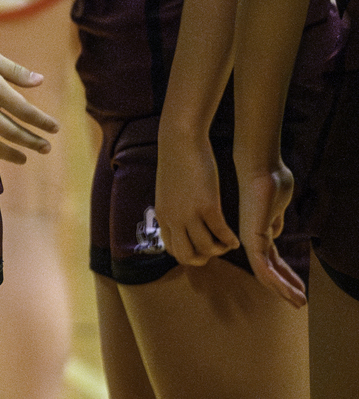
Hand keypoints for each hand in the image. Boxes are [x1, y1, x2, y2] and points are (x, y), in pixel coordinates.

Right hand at [0, 48, 57, 164]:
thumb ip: (13, 70)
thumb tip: (40, 82)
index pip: (21, 107)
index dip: (39, 119)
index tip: (55, 128)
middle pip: (10, 127)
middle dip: (30, 139)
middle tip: (47, 147)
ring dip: (13, 150)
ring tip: (27, 157)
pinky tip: (3, 155)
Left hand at [155, 125, 237, 265]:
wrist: (180, 141)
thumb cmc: (176, 161)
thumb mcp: (168, 190)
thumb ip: (173, 207)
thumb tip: (182, 220)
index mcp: (163, 215)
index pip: (172, 249)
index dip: (188, 254)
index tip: (200, 249)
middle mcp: (173, 218)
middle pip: (187, 256)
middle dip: (203, 258)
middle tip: (215, 249)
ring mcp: (189, 214)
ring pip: (206, 248)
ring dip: (220, 249)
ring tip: (227, 242)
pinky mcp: (207, 206)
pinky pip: (222, 234)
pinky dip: (231, 240)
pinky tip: (235, 239)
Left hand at [236, 157, 303, 306]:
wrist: (261, 168)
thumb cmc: (269, 182)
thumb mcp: (276, 208)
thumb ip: (274, 221)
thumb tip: (275, 232)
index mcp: (259, 232)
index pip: (273, 261)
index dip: (286, 275)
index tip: (301, 288)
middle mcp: (251, 239)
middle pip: (269, 271)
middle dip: (285, 288)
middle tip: (300, 303)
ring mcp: (249, 240)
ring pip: (265, 274)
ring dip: (283, 290)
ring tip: (300, 303)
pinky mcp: (251, 238)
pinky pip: (263, 267)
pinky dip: (277, 282)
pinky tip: (290, 291)